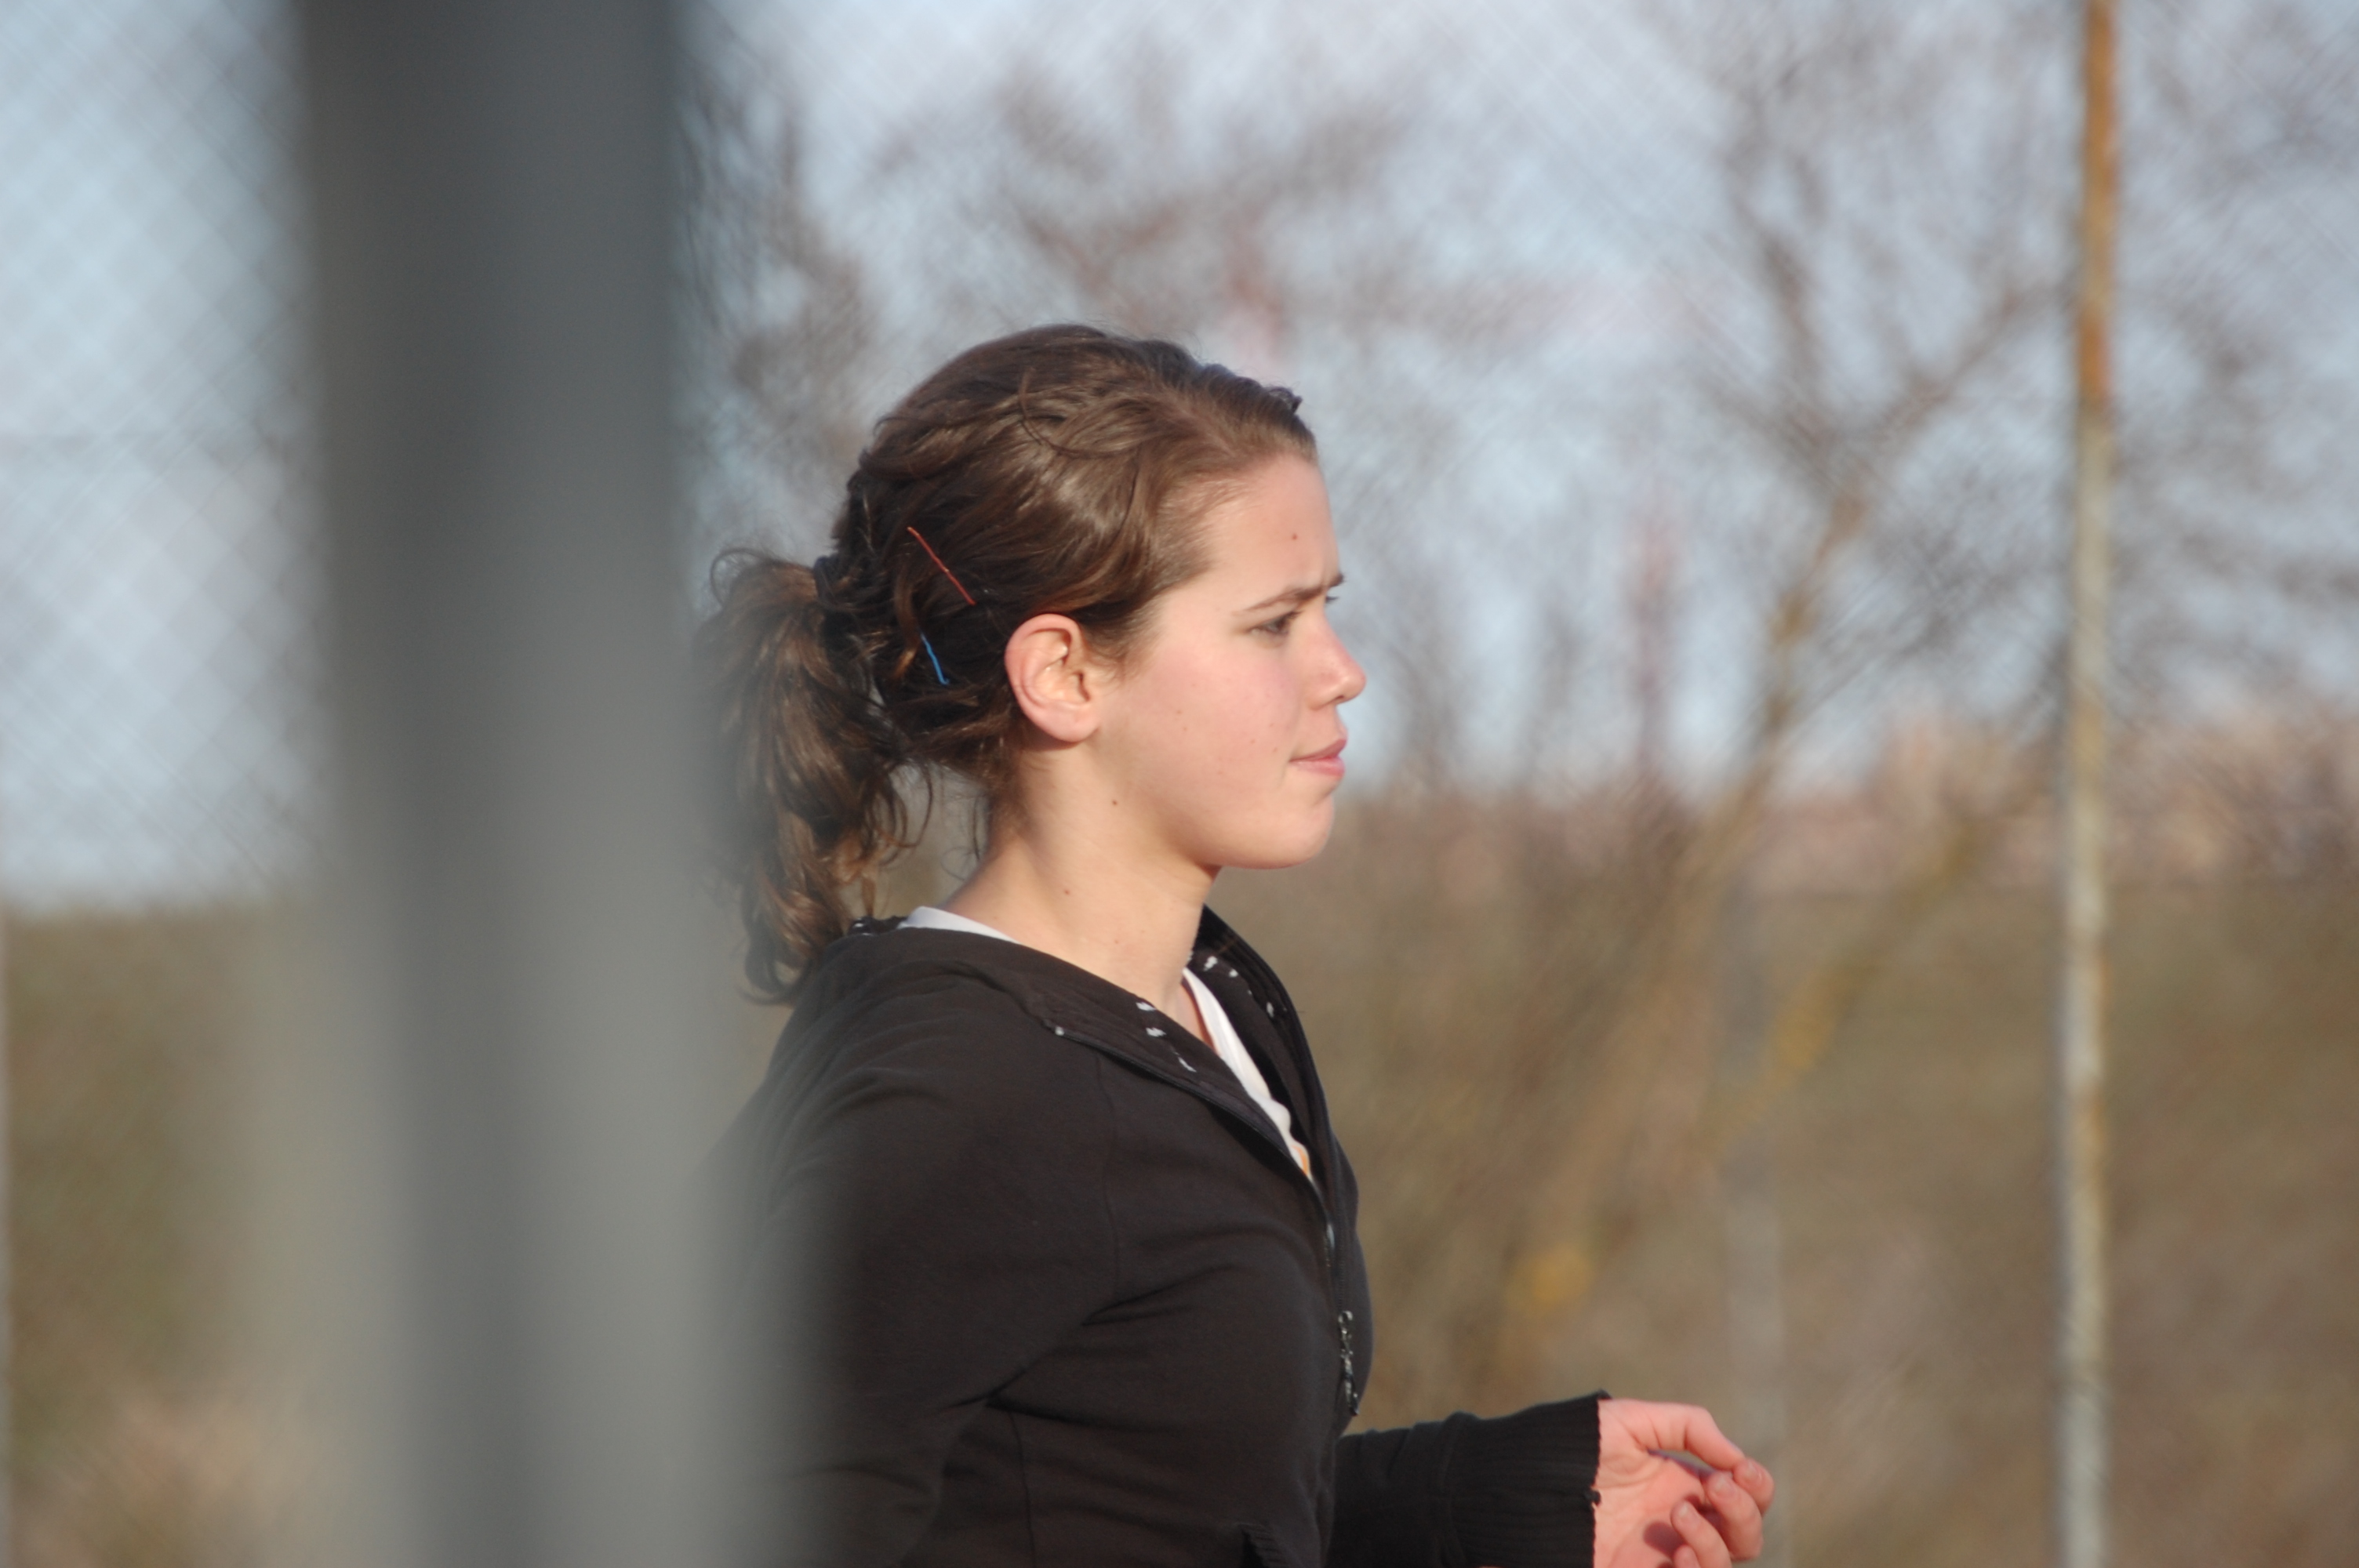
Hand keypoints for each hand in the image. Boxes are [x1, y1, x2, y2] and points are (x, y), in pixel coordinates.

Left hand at [1592, 1399, 1774, 1567]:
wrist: (1527, 1484)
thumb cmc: (1575, 1447)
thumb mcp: (1632, 1421)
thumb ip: (1687, 1426)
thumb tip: (1735, 1457)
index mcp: (1684, 1483)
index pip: (1746, 1495)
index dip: (1756, 1486)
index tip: (1738, 1470)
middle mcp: (1681, 1522)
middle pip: (1746, 1535)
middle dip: (1743, 1512)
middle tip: (1712, 1487)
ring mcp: (1663, 1554)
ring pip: (1723, 1564)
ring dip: (1715, 1541)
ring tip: (1678, 1513)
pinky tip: (1677, 1553)